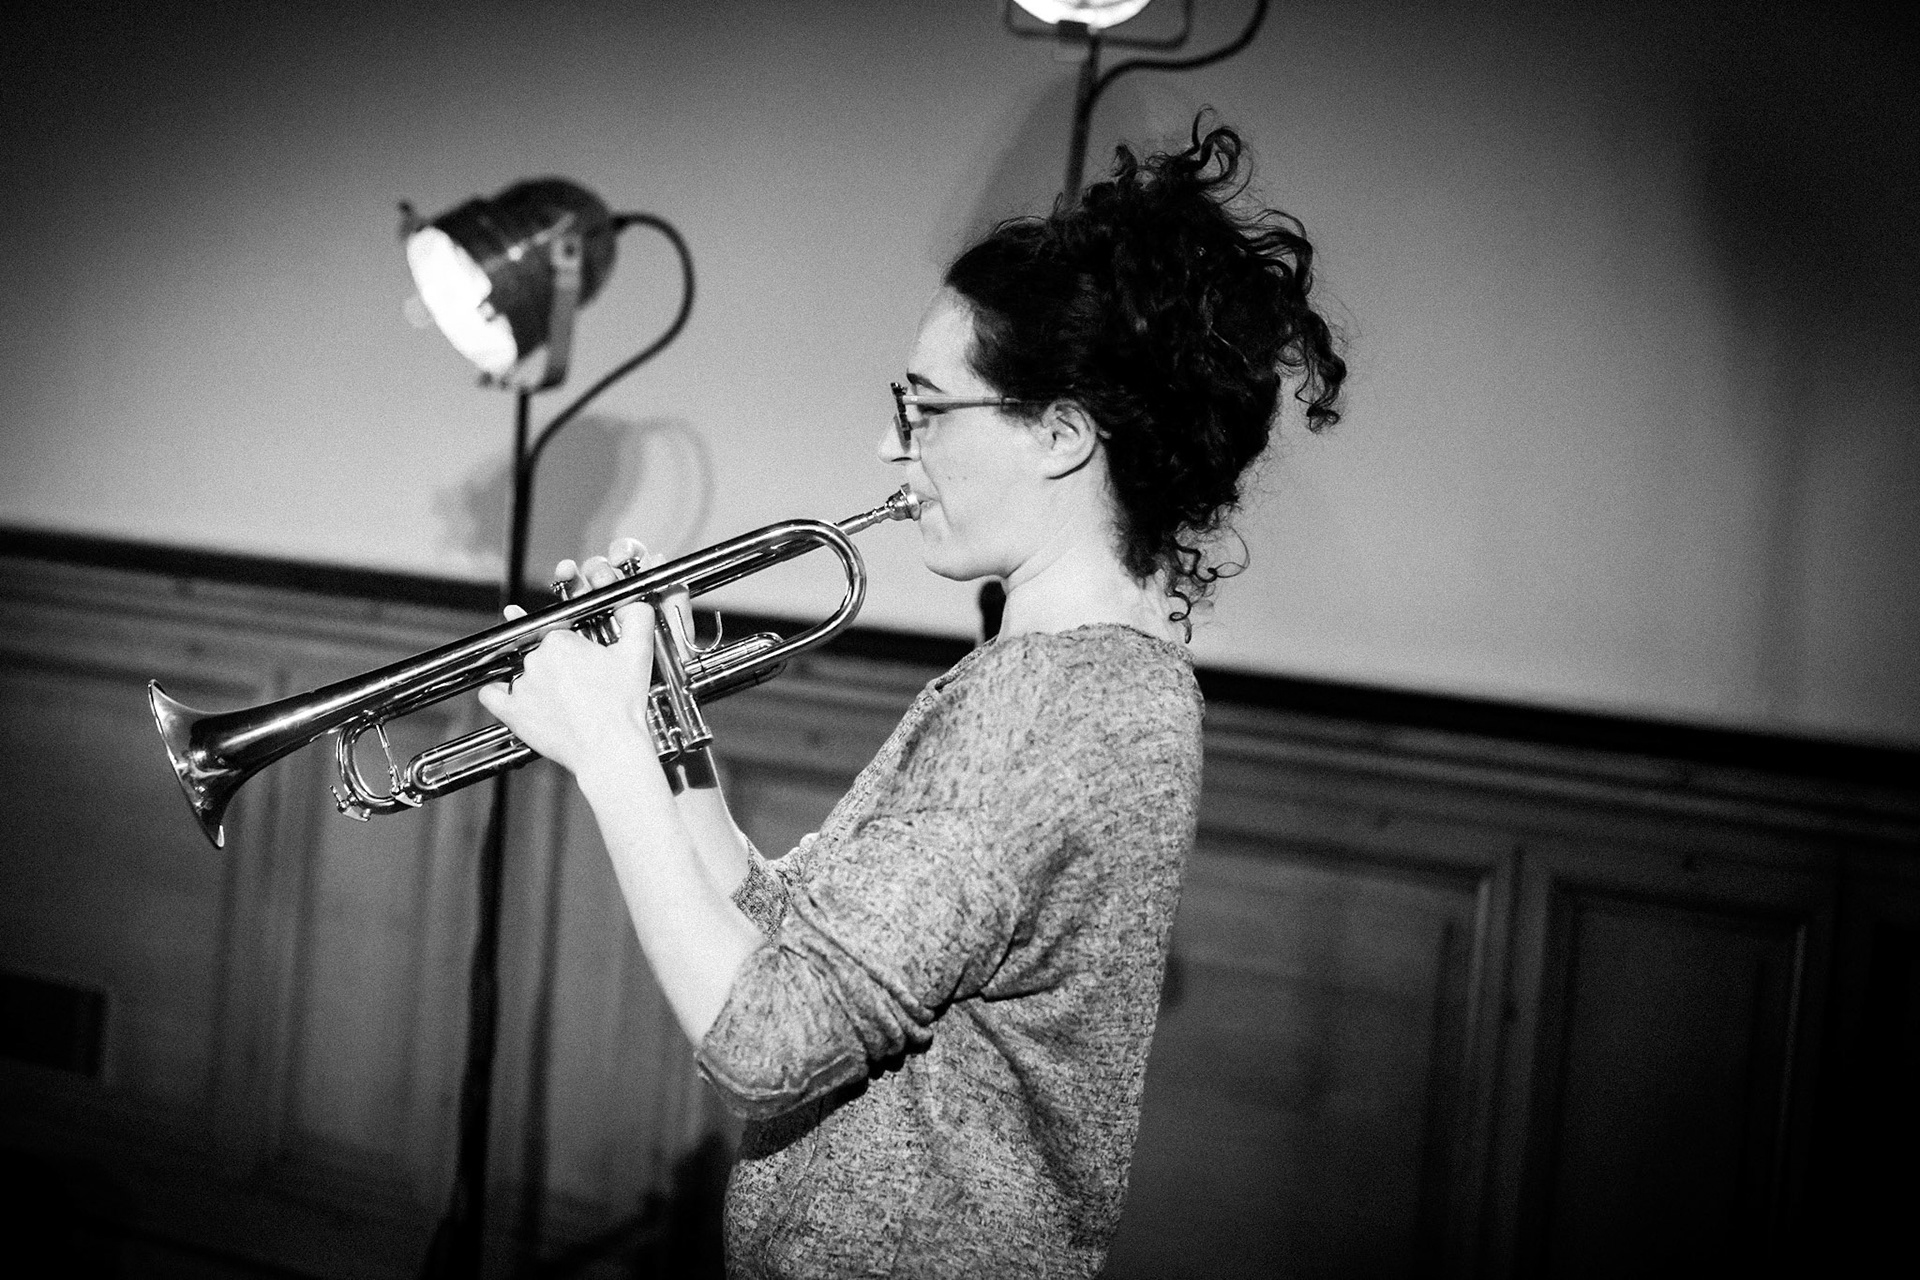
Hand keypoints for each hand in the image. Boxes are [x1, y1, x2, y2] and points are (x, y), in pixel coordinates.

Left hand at [476, 537, 672, 776]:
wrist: (610, 748)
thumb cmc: (623, 705)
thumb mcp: (638, 652)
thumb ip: (637, 617)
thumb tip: (634, 602)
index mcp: (560, 640)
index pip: (557, 632)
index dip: (570, 644)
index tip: (578, 655)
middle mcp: (535, 658)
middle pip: (538, 651)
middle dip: (555, 662)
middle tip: (576, 680)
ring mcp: (521, 685)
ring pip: (517, 671)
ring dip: (531, 677)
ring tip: (555, 694)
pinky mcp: (511, 712)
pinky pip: (491, 694)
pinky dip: (496, 692)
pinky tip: (509, 694)